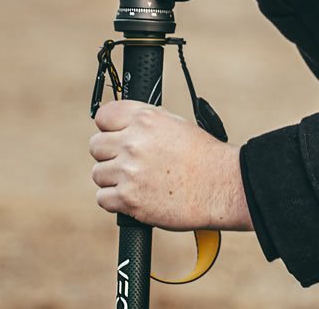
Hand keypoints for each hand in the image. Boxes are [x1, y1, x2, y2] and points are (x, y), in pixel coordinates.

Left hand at [90, 100, 252, 231]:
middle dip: (109, 155)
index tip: (115, 137)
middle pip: (96, 146)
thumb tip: (122, 126)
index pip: (103, 116)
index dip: (108, 129)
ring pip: (98, 173)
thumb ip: (144, 123)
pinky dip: (116, 201)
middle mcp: (133, 142)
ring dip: (113, 179)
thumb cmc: (204, 157)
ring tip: (136, 182)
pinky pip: (103, 198)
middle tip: (128, 164)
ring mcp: (129, 171)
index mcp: (145, 119)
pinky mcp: (129, 199)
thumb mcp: (175, 124)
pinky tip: (134, 197)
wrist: (222, 187)